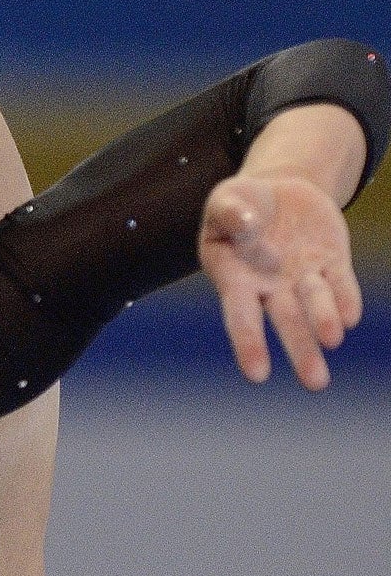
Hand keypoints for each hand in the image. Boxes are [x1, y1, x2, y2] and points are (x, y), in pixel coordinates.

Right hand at [199, 172, 362, 389]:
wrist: (280, 192)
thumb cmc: (241, 203)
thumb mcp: (225, 198)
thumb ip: (229, 211)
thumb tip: (246, 224)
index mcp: (235, 279)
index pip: (240, 316)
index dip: (249, 344)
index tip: (258, 374)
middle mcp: (270, 288)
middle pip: (286, 322)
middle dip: (302, 350)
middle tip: (316, 382)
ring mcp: (302, 277)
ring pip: (315, 305)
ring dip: (324, 321)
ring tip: (332, 339)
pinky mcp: (331, 263)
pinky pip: (341, 283)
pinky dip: (346, 299)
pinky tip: (351, 317)